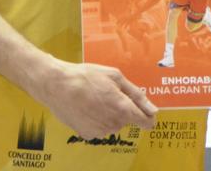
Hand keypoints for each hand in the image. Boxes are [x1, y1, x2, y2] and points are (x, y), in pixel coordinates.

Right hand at [36, 60, 156, 138]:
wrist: (57, 85)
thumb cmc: (86, 76)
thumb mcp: (114, 76)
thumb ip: (136, 94)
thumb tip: (153, 110)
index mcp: (123, 108)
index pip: (146, 121)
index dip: (148, 116)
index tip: (146, 112)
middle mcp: (114, 123)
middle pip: (127, 120)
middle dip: (122, 108)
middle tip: (107, 93)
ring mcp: (100, 131)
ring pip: (113, 124)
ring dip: (109, 114)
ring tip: (94, 98)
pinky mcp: (87, 134)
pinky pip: (99, 128)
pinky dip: (96, 120)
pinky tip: (86, 107)